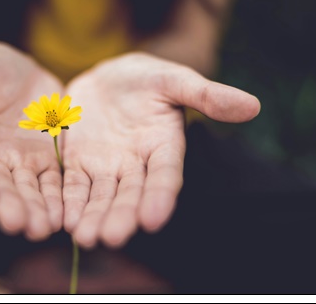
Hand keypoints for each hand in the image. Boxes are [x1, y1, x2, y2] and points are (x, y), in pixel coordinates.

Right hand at [0, 43, 63, 240]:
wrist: (19, 72)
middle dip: (7, 205)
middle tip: (18, 224)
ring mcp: (19, 162)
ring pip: (26, 190)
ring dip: (34, 210)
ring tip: (43, 228)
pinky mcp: (45, 160)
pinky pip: (52, 182)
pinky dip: (57, 199)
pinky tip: (64, 216)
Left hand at [62, 52, 259, 247]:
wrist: (108, 78)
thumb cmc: (146, 78)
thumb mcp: (174, 79)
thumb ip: (206, 94)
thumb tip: (252, 106)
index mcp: (163, 146)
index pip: (165, 176)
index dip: (160, 196)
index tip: (153, 218)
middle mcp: (136, 164)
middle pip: (130, 194)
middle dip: (121, 216)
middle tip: (111, 237)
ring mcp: (106, 166)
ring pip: (101, 196)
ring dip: (93, 216)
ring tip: (85, 237)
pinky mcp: (79, 163)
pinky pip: (73, 185)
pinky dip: (69, 201)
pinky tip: (63, 219)